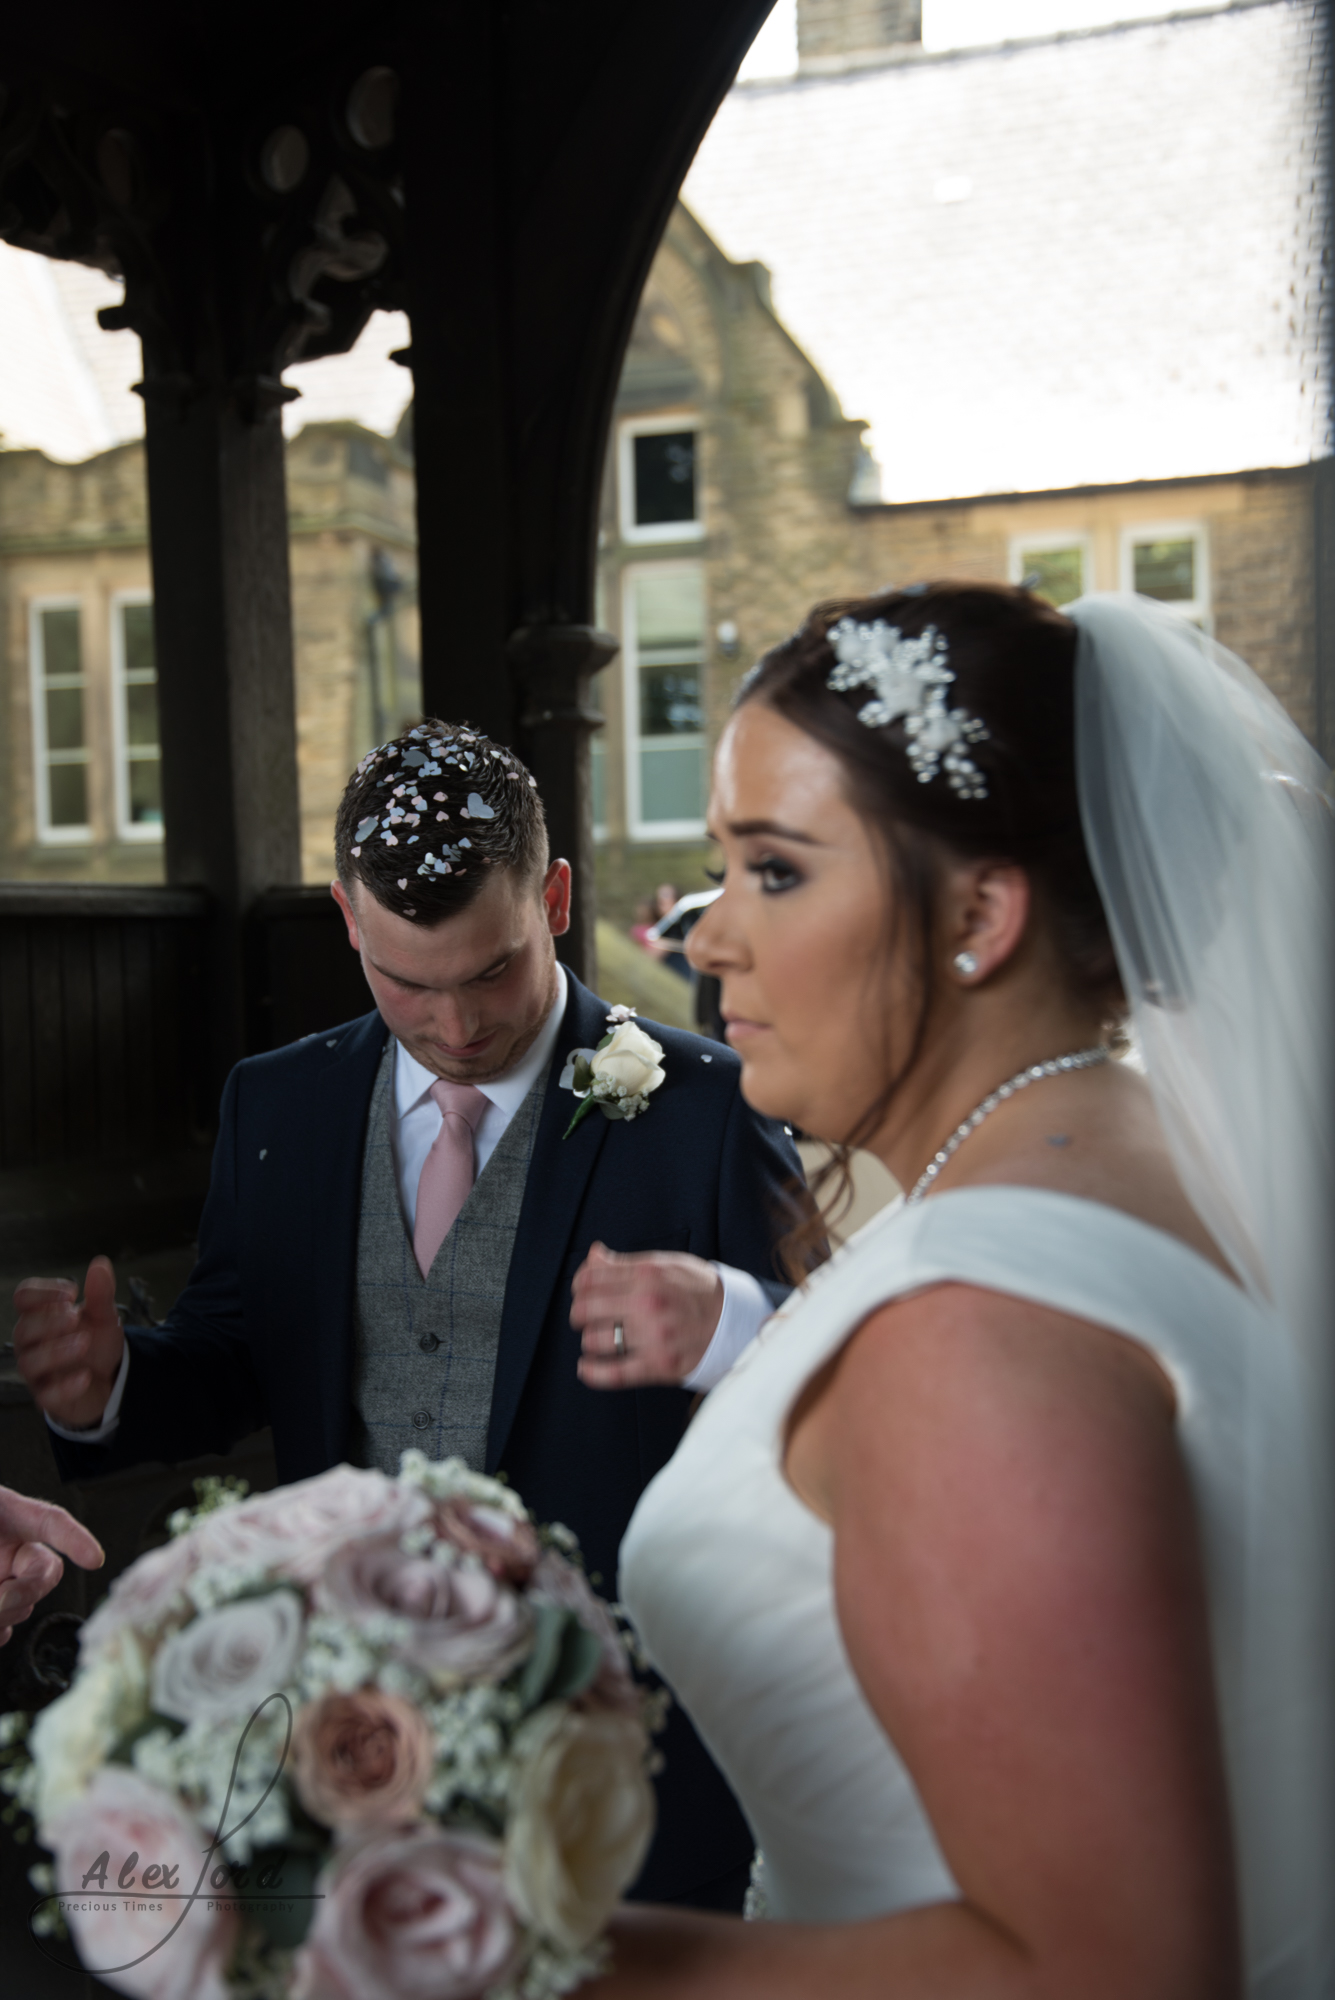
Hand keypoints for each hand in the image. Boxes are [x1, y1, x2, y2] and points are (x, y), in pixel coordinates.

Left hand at [0, 1486, 103, 1646]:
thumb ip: (26, 1531)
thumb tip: (8, 1587)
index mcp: (11, 1520)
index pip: (50, 1523)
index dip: (74, 1538)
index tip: (93, 1559)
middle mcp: (11, 1555)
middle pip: (43, 1575)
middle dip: (22, 1592)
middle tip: (0, 1598)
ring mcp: (2, 1584)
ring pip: (23, 1607)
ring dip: (5, 1615)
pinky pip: (4, 1632)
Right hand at [12, 1256, 124, 1431]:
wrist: (110, 1380)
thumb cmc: (96, 1343)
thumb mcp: (103, 1316)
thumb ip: (100, 1293)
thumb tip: (100, 1263)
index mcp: (41, 1316)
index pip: (23, 1298)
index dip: (42, 1292)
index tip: (72, 1292)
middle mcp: (32, 1343)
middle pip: (23, 1329)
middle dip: (48, 1321)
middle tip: (75, 1316)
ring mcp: (38, 1371)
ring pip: (29, 1362)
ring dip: (55, 1351)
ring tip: (84, 1342)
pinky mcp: (48, 1397)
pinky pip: (46, 1395)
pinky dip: (65, 1386)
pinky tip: (85, 1376)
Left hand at [572, 1243, 723, 1388]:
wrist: (733, 1321)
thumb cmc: (697, 1290)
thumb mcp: (665, 1264)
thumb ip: (626, 1263)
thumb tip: (593, 1255)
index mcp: (648, 1274)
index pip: (590, 1278)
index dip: (579, 1286)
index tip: (582, 1293)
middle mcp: (648, 1303)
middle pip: (586, 1309)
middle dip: (578, 1314)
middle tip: (585, 1318)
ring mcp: (653, 1336)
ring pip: (594, 1340)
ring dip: (590, 1340)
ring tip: (597, 1339)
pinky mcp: (659, 1365)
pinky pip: (614, 1373)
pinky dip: (592, 1373)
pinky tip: (585, 1368)